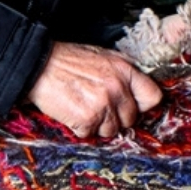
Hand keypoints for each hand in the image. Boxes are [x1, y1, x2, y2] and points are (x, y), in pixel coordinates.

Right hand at [27, 42, 161, 139]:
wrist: (37, 66)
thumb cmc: (67, 60)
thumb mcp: (102, 55)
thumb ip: (123, 71)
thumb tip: (137, 88)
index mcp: (124, 70)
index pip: (153, 97)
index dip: (142, 105)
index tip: (132, 107)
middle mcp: (117, 88)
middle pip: (131, 118)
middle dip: (116, 117)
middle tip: (98, 107)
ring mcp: (103, 104)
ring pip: (111, 130)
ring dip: (98, 125)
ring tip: (83, 108)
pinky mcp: (87, 119)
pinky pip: (90, 134)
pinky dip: (80, 128)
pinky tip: (72, 112)